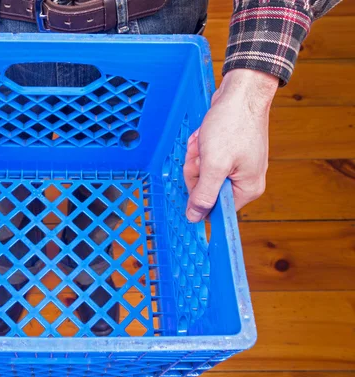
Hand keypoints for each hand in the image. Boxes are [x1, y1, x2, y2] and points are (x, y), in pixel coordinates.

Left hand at [183, 69, 277, 222]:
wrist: (241, 91)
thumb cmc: (232, 124)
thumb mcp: (214, 164)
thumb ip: (204, 194)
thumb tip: (195, 218)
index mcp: (247, 189)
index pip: (215, 209)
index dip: (199, 195)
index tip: (197, 176)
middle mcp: (245, 180)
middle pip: (205, 190)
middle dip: (196, 169)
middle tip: (201, 153)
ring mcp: (237, 166)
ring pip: (202, 173)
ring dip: (197, 156)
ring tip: (204, 141)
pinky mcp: (229, 152)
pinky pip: (206, 159)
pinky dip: (201, 147)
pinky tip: (204, 135)